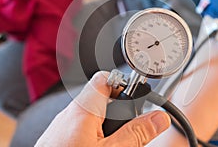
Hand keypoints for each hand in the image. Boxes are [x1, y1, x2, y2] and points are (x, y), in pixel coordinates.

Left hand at [35, 71, 170, 146]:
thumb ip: (136, 133)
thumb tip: (159, 118)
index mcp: (83, 109)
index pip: (104, 78)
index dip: (123, 84)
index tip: (135, 99)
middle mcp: (69, 114)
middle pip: (100, 99)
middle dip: (118, 112)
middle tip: (127, 131)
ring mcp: (61, 127)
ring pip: (91, 116)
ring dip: (106, 126)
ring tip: (114, 144)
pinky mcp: (58, 139)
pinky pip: (79, 128)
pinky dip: (93, 135)